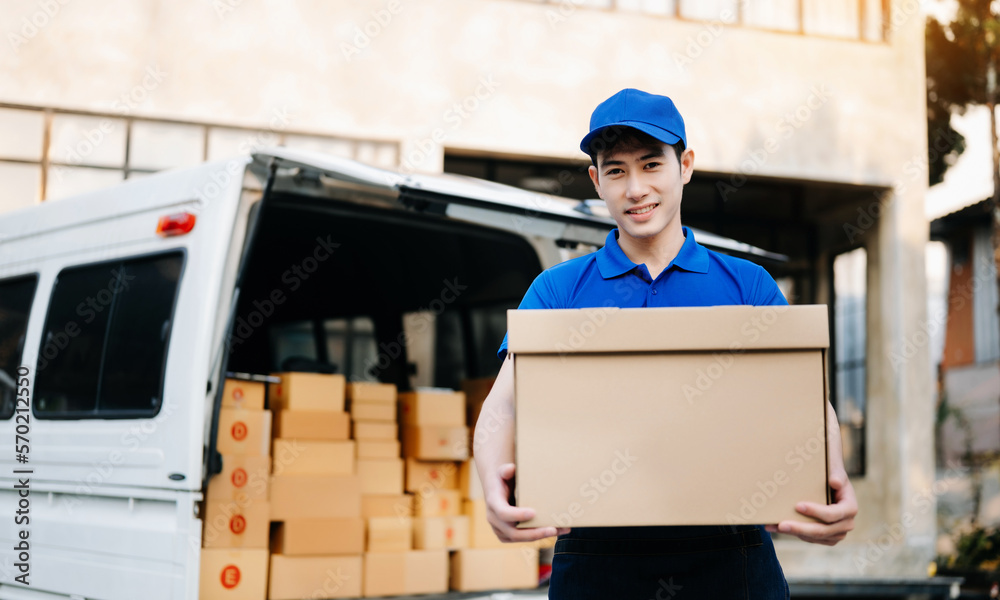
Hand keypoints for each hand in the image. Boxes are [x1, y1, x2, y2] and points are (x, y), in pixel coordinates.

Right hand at [484, 463, 569, 542]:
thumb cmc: (503, 480)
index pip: (503, 513)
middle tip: (553, 529)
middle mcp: (494, 520)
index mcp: (493, 503)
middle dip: (534, 532)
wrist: (496, 491)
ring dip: (541, 536)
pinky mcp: (507, 536)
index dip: (517, 515)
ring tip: (561, 530)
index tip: (533, 513)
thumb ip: (506, 470)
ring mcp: (500, 530)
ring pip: (520, 539)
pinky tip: (556, 531)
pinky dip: (539, 536)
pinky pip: (523, 539)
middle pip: (513, 533)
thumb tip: (511, 469)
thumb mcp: (502, 472)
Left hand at [765, 401, 856, 544]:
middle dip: (800, 528)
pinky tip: (775, 527)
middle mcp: (847, 523)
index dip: (816, 512)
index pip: (832, 514)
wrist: (830, 483)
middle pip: (822, 530)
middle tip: (781, 524)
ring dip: (794, 533)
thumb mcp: (835, 470)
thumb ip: (837, 474)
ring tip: (773, 526)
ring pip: (814, 537)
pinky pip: (810, 539)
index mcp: (850, 508)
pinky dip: (793, 534)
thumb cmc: (831, 474)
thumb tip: (834, 481)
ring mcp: (837, 533)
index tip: (798, 505)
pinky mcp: (826, 537)